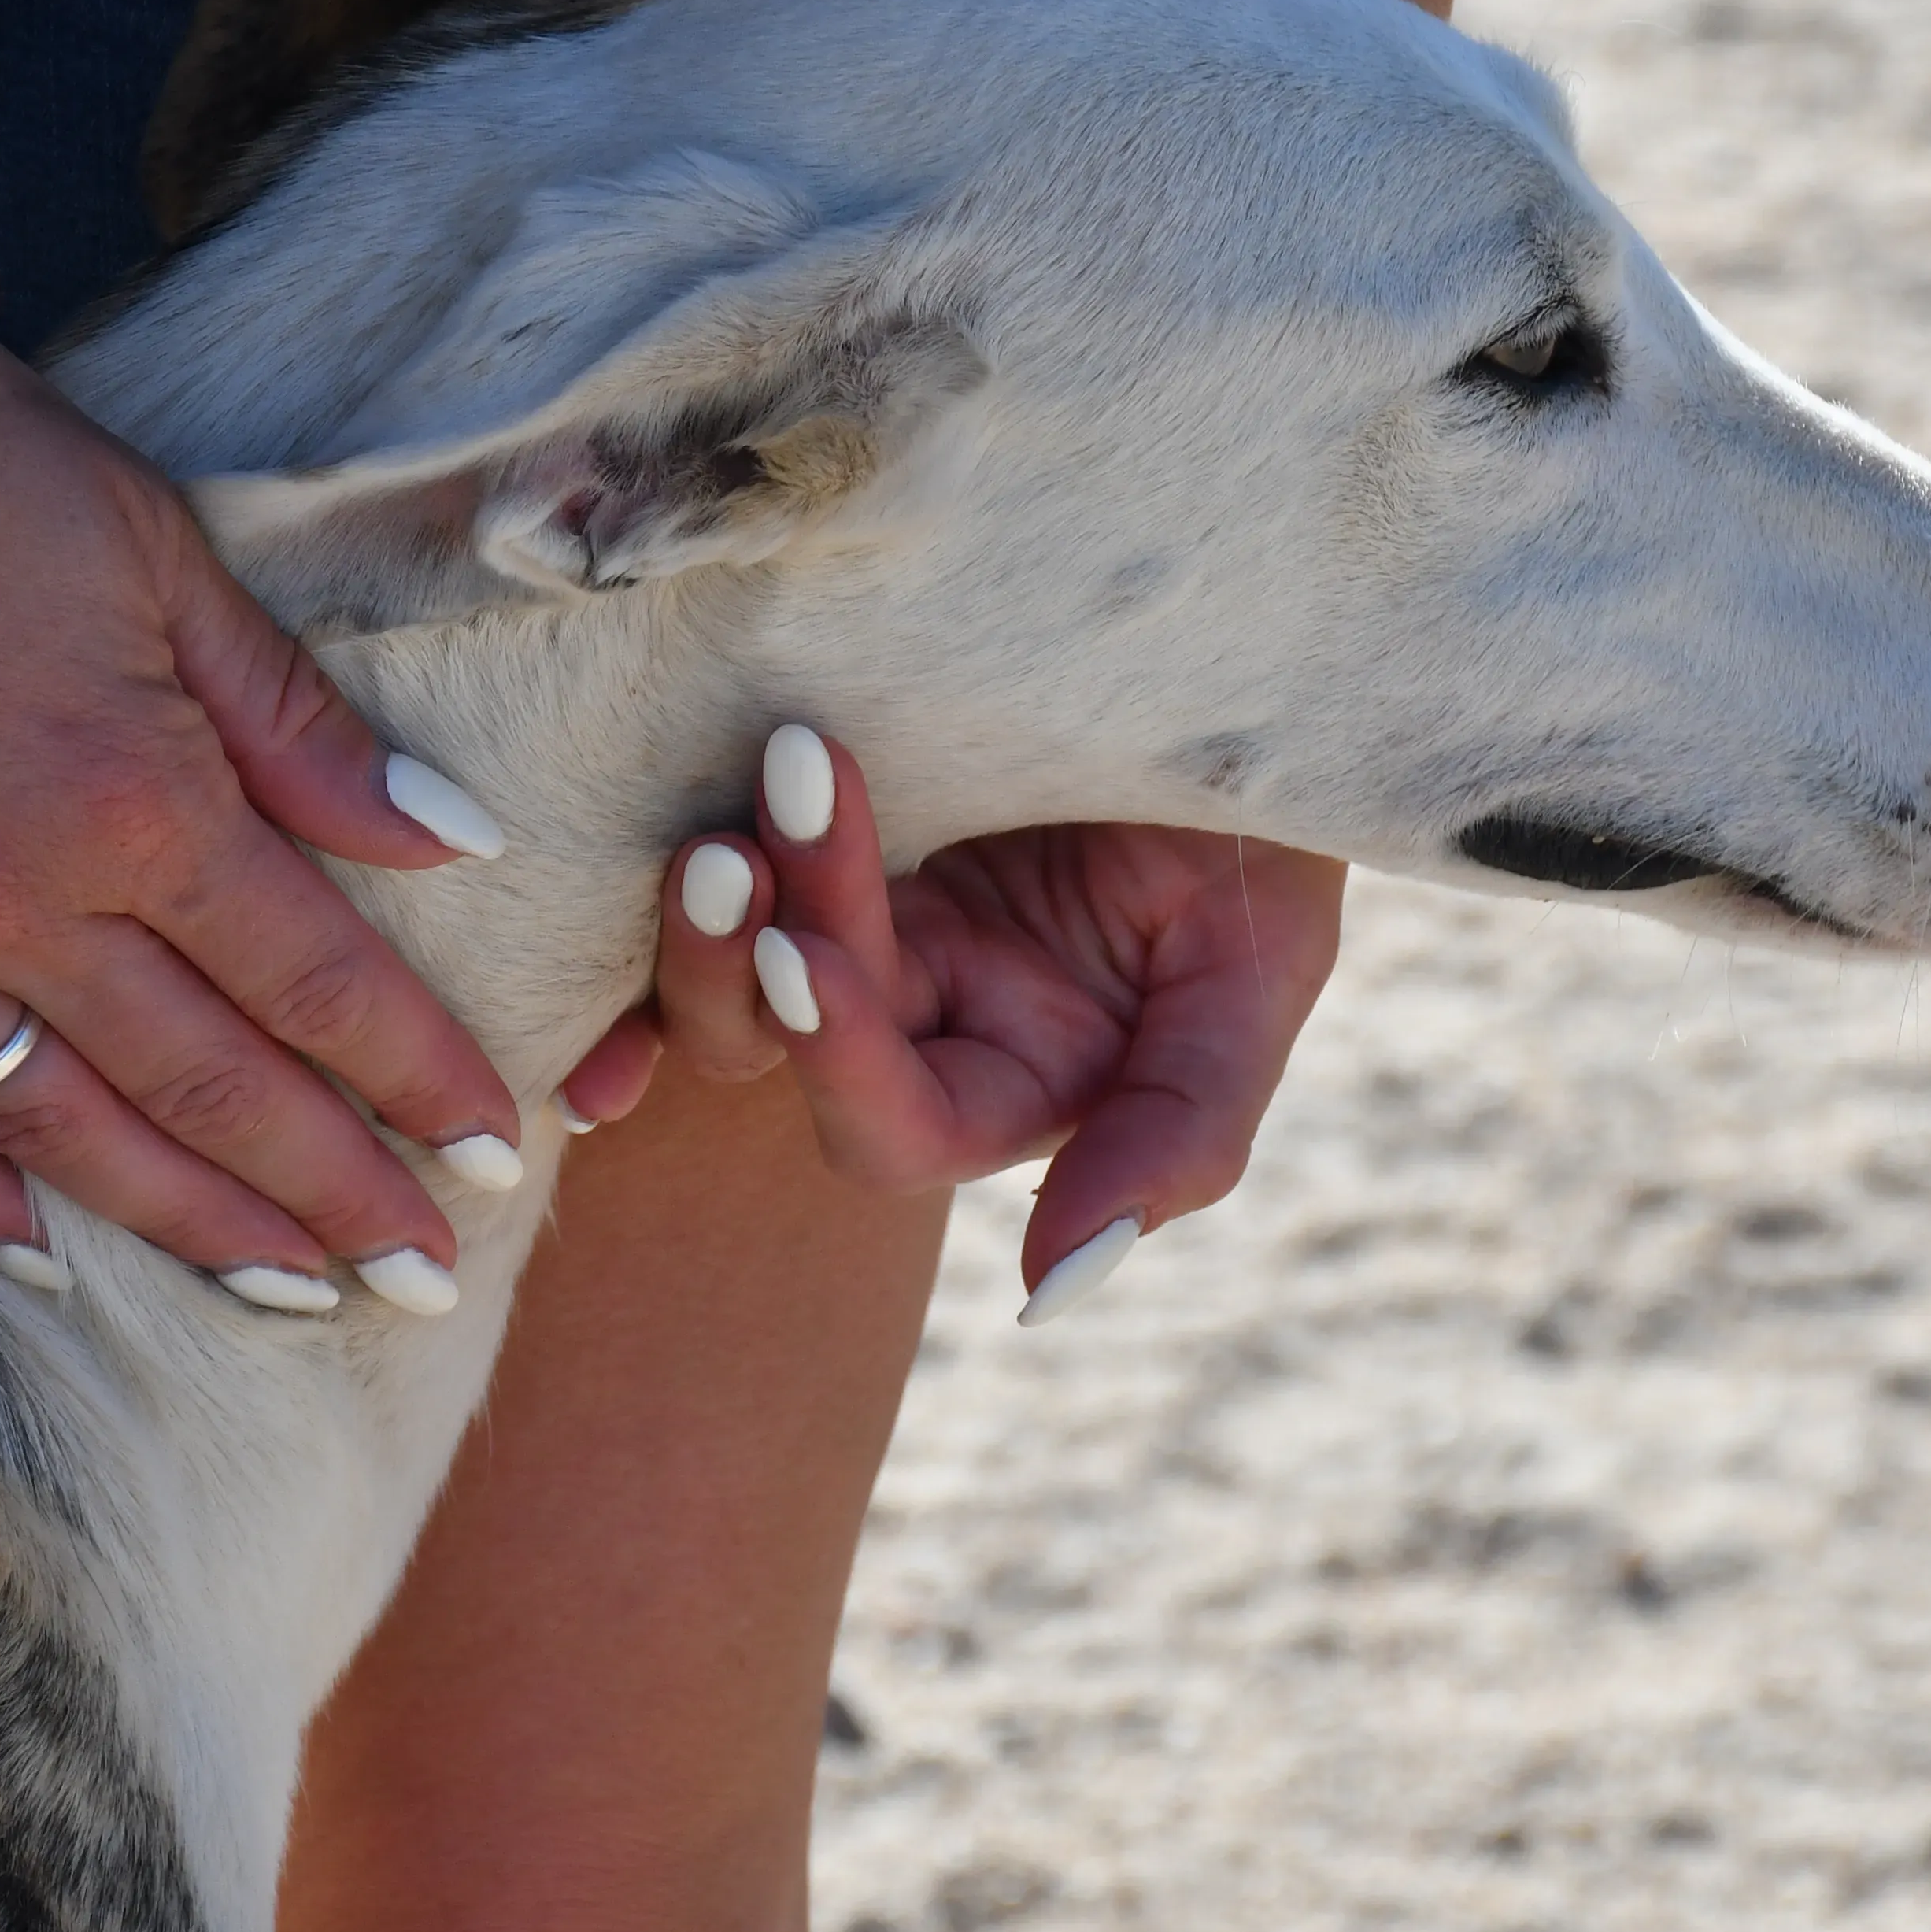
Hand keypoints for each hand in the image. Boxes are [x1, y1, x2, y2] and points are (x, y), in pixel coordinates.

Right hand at [0, 308, 522, 1308]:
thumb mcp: (158, 549)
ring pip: (52, 1128)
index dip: (417, 1077)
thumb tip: (447, 840)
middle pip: (208, 1085)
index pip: (318, 980)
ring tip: (284, 1294)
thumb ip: (294, 720)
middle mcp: (14, 901)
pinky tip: (26, 1256)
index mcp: (136, 798)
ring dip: (179, 1223)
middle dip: (332, 1194)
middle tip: (422, 1282)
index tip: (494, 1156)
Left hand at [570, 727, 1347, 1316]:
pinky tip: (661, 806)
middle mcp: (921, 1009)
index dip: (840, 1067)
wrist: (1241, 642)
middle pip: (776, 1046)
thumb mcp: (1256, 967)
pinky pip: (705, 862)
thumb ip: (1179, 1130)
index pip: (897, 1131)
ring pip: (717, 965)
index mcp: (1021, 1072)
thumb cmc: (1273, 817)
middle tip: (753, 834)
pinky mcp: (804, 808)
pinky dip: (657, 865)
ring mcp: (856, 903)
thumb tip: (1049, 1289)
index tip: (807, 956)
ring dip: (703, 906)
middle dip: (746, 960)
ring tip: (748, 784)